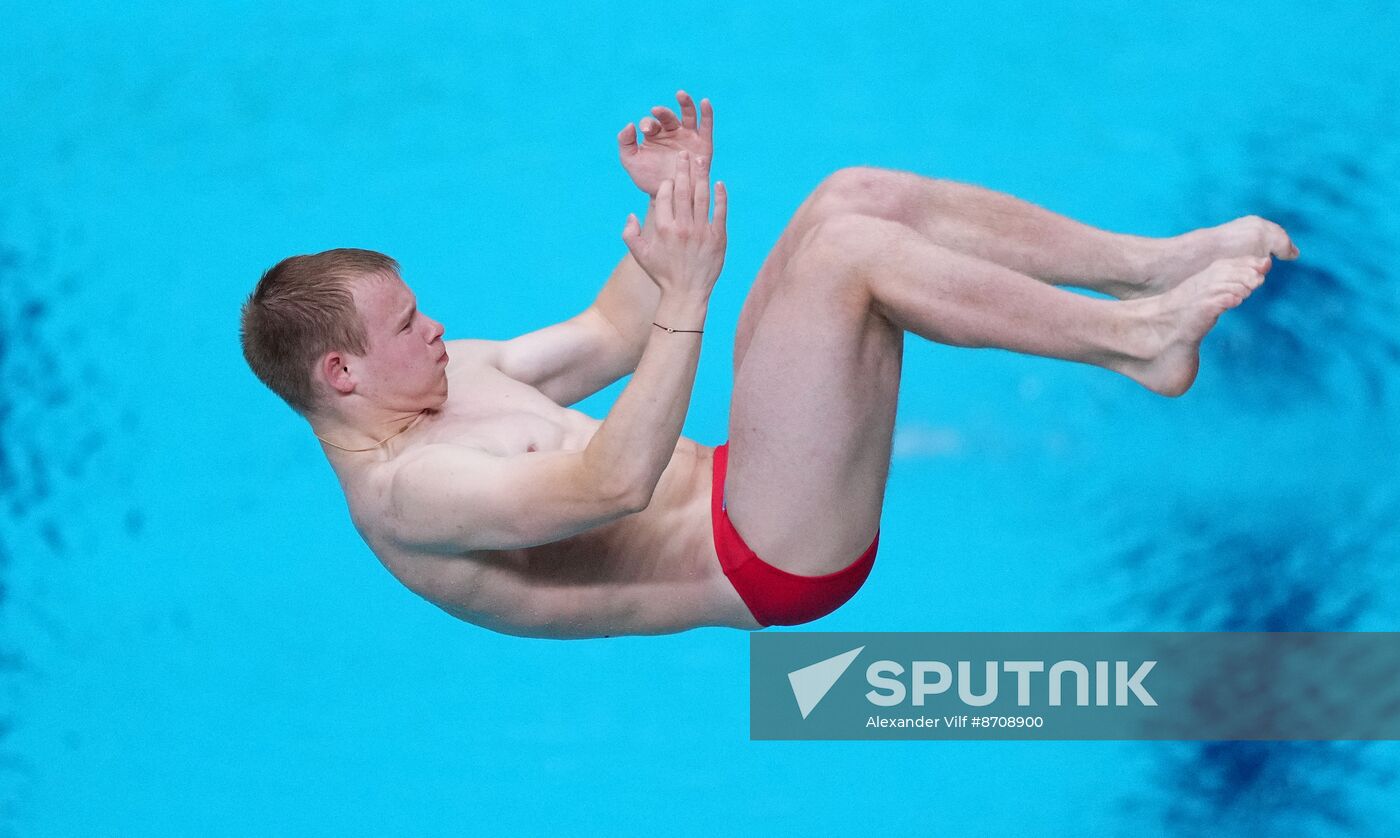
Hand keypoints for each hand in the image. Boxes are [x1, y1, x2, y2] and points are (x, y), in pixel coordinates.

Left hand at [617, 90, 713, 196]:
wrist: (667, 198)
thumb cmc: (648, 180)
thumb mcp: (631, 162)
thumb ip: (625, 143)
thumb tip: (630, 125)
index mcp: (655, 135)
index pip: (651, 123)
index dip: (647, 123)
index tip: (644, 130)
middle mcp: (672, 133)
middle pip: (669, 117)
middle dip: (662, 113)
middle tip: (656, 111)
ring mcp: (688, 138)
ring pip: (688, 116)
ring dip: (685, 103)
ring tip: (680, 94)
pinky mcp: (703, 146)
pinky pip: (706, 127)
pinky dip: (707, 114)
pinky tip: (705, 102)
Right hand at [621, 151, 726, 296]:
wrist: (686, 293)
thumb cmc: (662, 274)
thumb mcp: (639, 255)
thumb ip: (630, 233)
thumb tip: (631, 214)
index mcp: (663, 228)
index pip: (665, 195)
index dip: (667, 183)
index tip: (670, 175)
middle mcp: (682, 227)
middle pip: (684, 190)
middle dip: (683, 169)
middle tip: (684, 154)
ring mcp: (701, 231)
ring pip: (702, 196)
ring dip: (701, 176)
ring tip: (701, 160)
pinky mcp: (718, 237)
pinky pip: (720, 212)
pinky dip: (720, 196)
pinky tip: (719, 183)